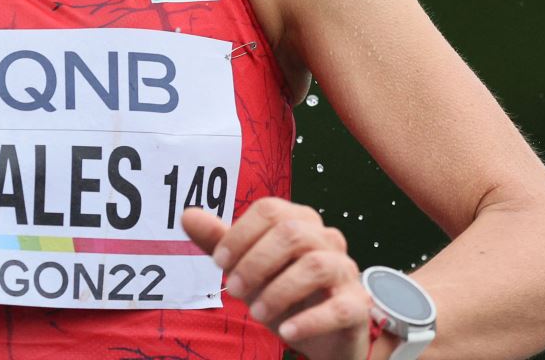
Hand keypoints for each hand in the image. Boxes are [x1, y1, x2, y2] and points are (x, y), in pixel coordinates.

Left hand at [183, 200, 373, 359]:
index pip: (270, 210)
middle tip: (232, 290)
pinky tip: (286, 332)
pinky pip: (339, 307)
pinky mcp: (357, 305)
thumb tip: (187, 215)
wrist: (321, 335)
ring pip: (315, 266)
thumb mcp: (247, 267)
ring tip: (256, 313)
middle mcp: (326, 239)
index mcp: (300, 221)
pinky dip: (309, 320)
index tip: (219, 262)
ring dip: (278, 290)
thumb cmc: (283, 293)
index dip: (240, 234)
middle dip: (255, 262)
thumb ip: (220, 241)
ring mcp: (346, 271)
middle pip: (291, 234)